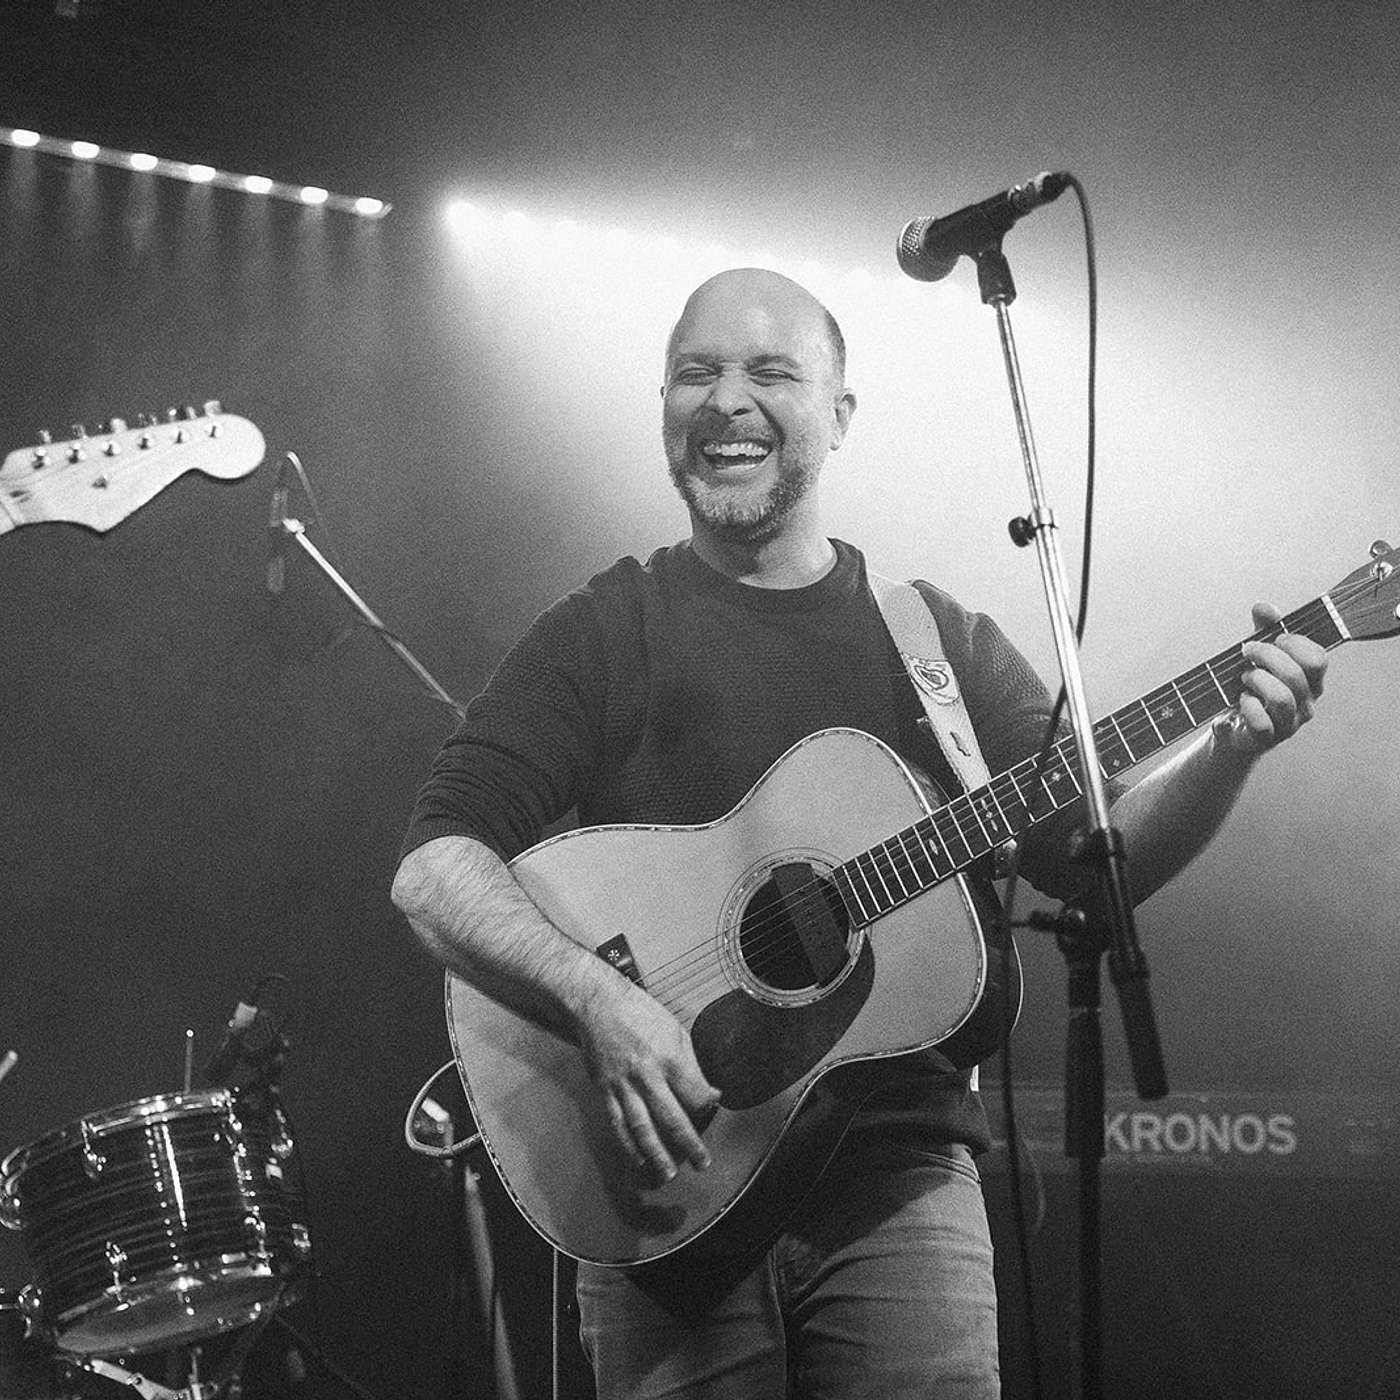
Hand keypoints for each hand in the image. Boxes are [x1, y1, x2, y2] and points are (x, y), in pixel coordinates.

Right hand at [574, 978, 721, 1186]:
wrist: (598, 1003)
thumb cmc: (640, 1012)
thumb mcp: (675, 1030)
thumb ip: (691, 1064)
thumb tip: (709, 1092)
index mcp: (668, 1056)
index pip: (694, 1093)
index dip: (707, 1106)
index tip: (713, 1110)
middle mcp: (646, 1074)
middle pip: (672, 1117)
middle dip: (690, 1144)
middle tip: (703, 1164)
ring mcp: (623, 1084)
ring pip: (642, 1127)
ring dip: (658, 1154)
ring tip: (669, 1174)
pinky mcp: (605, 1089)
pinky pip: (617, 1122)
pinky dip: (628, 1144)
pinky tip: (639, 1159)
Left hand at [1215, 602, 1327, 757]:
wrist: (1231, 727)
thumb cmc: (1250, 687)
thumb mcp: (1257, 656)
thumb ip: (1264, 630)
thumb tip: (1263, 607)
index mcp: (1311, 681)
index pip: (1318, 659)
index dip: (1294, 643)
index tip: (1272, 637)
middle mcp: (1306, 703)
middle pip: (1297, 674)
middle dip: (1267, 655)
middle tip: (1246, 651)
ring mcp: (1289, 723)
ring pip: (1282, 698)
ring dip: (1257, 679)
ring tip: (1243, 677)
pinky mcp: (1267, 738)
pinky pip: (1262, 722)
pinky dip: (1248, 706)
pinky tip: (1241, 699)